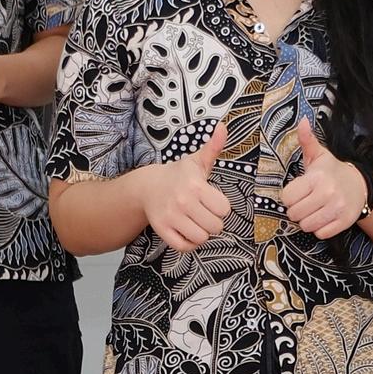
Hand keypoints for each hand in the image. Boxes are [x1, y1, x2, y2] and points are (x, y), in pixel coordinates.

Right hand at [136, 130, 230, 254]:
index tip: (212, 201)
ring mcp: (171, 217)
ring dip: (202, 233)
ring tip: (197, 223)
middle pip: (215, 226)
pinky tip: (188, 233)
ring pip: (201, 238)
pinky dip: (189, 244)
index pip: (224, 209)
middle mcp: (183, 201)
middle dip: (213, 221)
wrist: (148, 186)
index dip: (221, 207)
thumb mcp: (196, 161)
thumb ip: (213, 147)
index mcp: (196, 185)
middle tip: (204, 213)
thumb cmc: (179, 175)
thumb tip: (224, 126)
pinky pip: (184, 246)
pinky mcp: (162, 230)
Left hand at [279, 125, 372, 238]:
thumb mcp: (318, 156)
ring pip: (306, 226)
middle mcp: (328, 193)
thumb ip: (307, 140)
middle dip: (297, 210)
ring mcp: (337, 209)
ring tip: (315, 209)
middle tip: (306, 202)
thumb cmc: (332, 171)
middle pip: (294, 214)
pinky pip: (321, 234)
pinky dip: (320, 228)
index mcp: (317, 177)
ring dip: (307, 220)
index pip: (286, 197)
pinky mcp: (344, 222)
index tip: (298, 192)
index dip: (289, 196)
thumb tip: (302, 121)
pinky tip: (325, 217)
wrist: (360, 186)